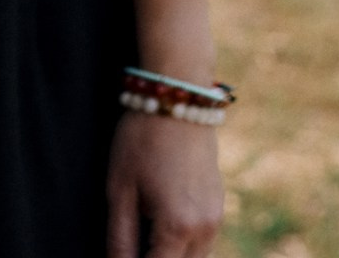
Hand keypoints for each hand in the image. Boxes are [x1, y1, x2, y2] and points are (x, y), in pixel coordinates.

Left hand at [107, 112, 223, 256]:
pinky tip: (160, 218)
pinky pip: (202, 240)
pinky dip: (183, 240)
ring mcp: (216, 217)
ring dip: (170, 252)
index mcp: (177, 227)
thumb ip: (119, 238)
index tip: (121, 254)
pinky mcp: (219, 205)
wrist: (178, 97)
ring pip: (194, 257)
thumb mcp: (120, 188)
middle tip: (132, 241)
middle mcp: (204, 229)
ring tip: (144, 230)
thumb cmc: (142, 138)